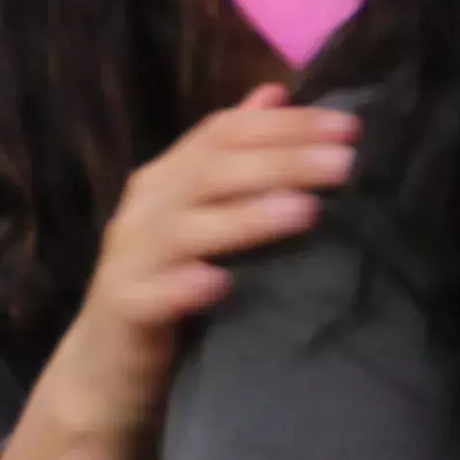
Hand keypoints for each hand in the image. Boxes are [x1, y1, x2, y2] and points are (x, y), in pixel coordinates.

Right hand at [20, 91, 355, 459]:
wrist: (108, 368)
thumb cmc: (173, 284)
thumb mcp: (207, 214)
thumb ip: (238, 157)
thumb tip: (277, 91)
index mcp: (169, 179)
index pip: (225, 131)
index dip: (286, 125)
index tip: (351, 128)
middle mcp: (146, 209)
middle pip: (212, 170)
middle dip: (282, 162)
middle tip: (346, 165)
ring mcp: (129, 258)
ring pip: (185, 227)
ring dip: (246, 217)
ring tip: (305, 211)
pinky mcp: (123, 310)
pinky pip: (151, 294)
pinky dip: (184, 287)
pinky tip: (220, 283)